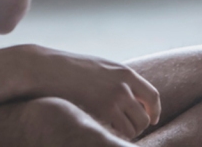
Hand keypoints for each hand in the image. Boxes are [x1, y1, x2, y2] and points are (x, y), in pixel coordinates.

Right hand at [30, 46, 161, 141]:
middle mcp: (124, 85)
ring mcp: (114, 98)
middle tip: (125, 128)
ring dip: (126, 133)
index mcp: (124, 72)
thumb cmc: (68, 68)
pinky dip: (116, 135)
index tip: (151, 119)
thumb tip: (127, 96)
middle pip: (145, 116)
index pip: (152, 95)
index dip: (154, 111)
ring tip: (112, 129)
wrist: (47, 67)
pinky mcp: (102, 110)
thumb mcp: (99, 67)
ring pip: (135, 127)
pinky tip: (103, 129)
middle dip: (138, 126)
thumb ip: (116, 79)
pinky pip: (120, 131)